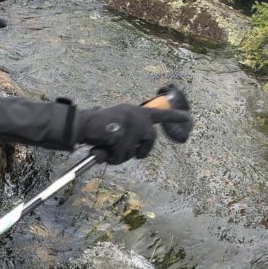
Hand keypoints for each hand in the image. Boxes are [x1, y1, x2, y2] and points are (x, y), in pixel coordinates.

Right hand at [76, 104, 191, 164]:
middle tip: (136, 155)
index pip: (159, 113)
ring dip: (121, 156)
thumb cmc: (93, 125)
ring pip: (133, 150)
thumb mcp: (115, 122)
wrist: (79, 124)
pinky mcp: (122, 134)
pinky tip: (103, 152)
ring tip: (108, 152)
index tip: (188, 118)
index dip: (174, 117)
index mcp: (135, 111)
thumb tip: (131, 145)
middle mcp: (136, 115)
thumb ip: (127, 129)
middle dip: (143, 150)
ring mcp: (130, 124)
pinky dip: (112, 158)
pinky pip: (122, 154)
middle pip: (150, 137)